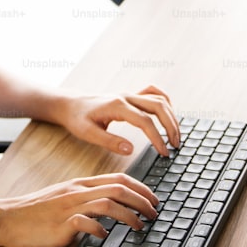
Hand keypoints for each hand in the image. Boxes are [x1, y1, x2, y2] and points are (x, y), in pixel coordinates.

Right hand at [0, 173, 159, 246]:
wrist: (8, 217)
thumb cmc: (36, 210)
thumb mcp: (65, 198)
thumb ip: (86, 200)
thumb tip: (108, 209)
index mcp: (80, 184)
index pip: (118, 179)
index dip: (140, 188)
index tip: (153, 198)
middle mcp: (78, 191)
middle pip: (118, 188)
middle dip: (142, 200)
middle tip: (155, 212)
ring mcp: (69, 206)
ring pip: (107, 203)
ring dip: (129, 214)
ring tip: (141, 225)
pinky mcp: (61, 223)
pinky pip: (85, 223)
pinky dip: (100, 229)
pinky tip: (106, 236)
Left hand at [53, 85, 180, 156]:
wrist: (70, 104)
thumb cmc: (78, 119)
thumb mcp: (88, 133)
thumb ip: (109, 141)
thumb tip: (130, 149)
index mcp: (117, 106)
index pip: (145, 121)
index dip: (157, 138)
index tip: (164, 153)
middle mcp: (127, 97)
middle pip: (158, 106)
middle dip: (171, 126)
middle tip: (176, 145)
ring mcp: (130, 94)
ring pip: (159, 99)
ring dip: (171, 116)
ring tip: (176, 135)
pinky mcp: (131, 96)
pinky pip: (153, 93)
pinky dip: (165, 102)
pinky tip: (168, 115)